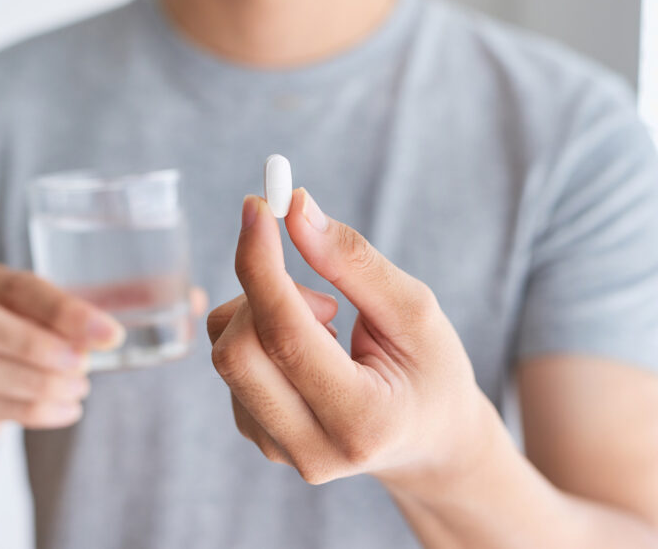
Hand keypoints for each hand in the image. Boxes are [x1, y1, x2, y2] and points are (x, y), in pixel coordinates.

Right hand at [0, 264, 123, 451]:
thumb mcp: (36, 320)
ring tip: (80, 388)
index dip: (64, 310)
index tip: (110, 334)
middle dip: (36, 344)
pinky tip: (67, 410)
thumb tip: (110, 333)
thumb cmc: (11, 345)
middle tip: (83, 363)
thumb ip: (69, 320)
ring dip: (40, 382)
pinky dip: (34, 410)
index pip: (17, 287)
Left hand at [208, 190, 491, 485]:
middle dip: (263, 292)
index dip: (261, 265)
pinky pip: (231, 365)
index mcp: (363, 420)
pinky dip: (261, 334)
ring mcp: (278, 449)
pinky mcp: (258, 437)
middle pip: (237, 352)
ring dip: (266, 313)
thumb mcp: (415, 311)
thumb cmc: (432, 371)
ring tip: (330, 326)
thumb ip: (354, 261)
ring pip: (226, 353)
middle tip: (322, 288)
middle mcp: (312, 449)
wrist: (430, 441)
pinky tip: (312, 350)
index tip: (257, 207)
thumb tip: (295, 210)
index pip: (286, 337)